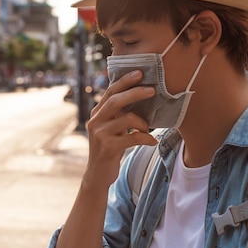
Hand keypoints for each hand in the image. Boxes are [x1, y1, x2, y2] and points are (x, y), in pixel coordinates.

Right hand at [83, 70, 156, 189]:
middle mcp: (95, 121)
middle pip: (116, 101)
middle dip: (135, 93)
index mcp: (97, 113)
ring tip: (148, 129)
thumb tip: (140, 95)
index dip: (124, 81)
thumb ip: (119, 113)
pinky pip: (132, 138)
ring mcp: (100, 134)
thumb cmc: (110, 147)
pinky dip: (146, 138)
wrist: (98, 174)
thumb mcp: (112, 128)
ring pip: (127, 119)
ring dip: (143, 123)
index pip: (110, 92)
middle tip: (152, 90)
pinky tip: (152, 142)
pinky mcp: (108, 147)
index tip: (139, 73)